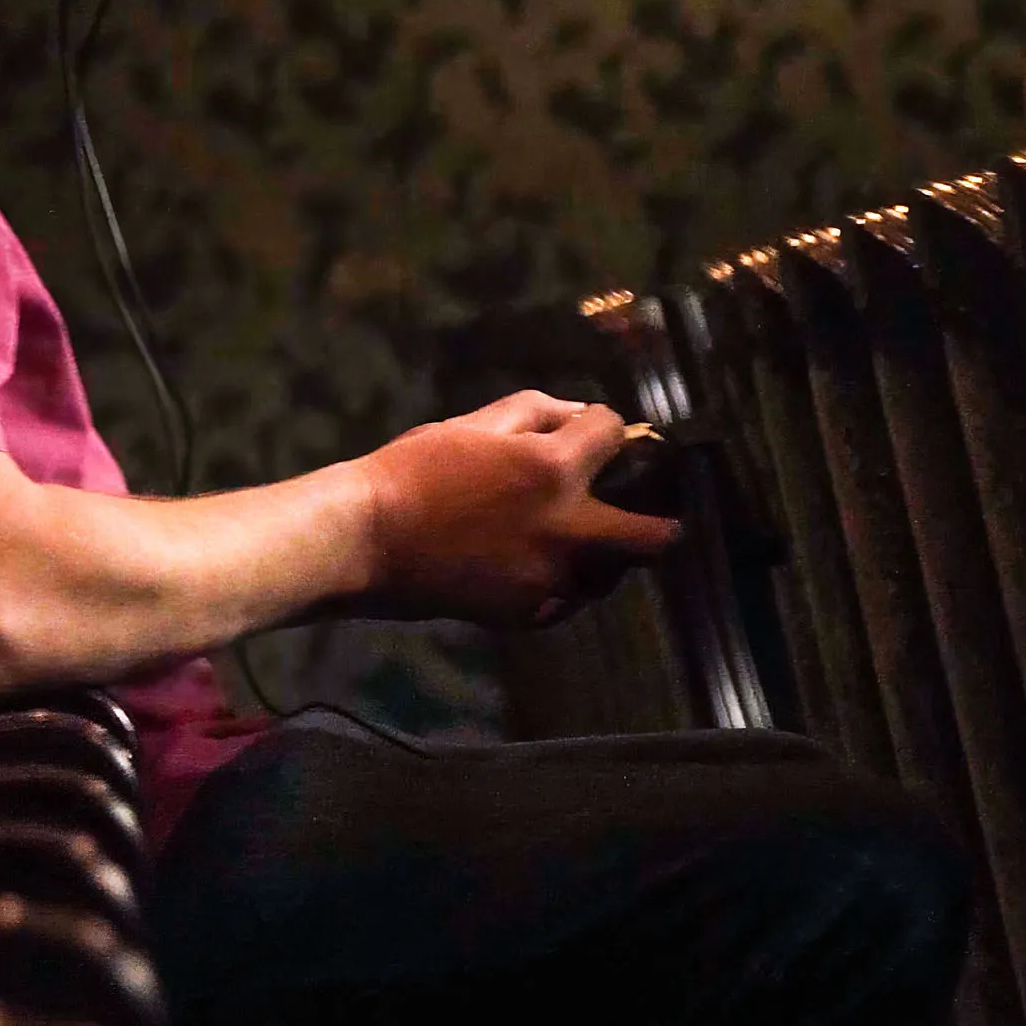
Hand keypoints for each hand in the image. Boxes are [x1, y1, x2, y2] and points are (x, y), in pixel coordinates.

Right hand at [351, 393, 683, 628]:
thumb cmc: (413, 471)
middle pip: (656, 537)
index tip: (594, 435)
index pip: (613, 434)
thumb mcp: (473, 424)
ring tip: (573, 538)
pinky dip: (563, 582)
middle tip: (642, 513)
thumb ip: (537, 411)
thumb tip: (579, 415)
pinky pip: (570, 599)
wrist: (366, 540)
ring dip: (605, 553)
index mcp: (553, 469)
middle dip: (659, 520)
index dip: (604, 428)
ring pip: (613, 573)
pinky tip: (533, 565)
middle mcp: (567, 529)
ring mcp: (551, 579)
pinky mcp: (529, 613)